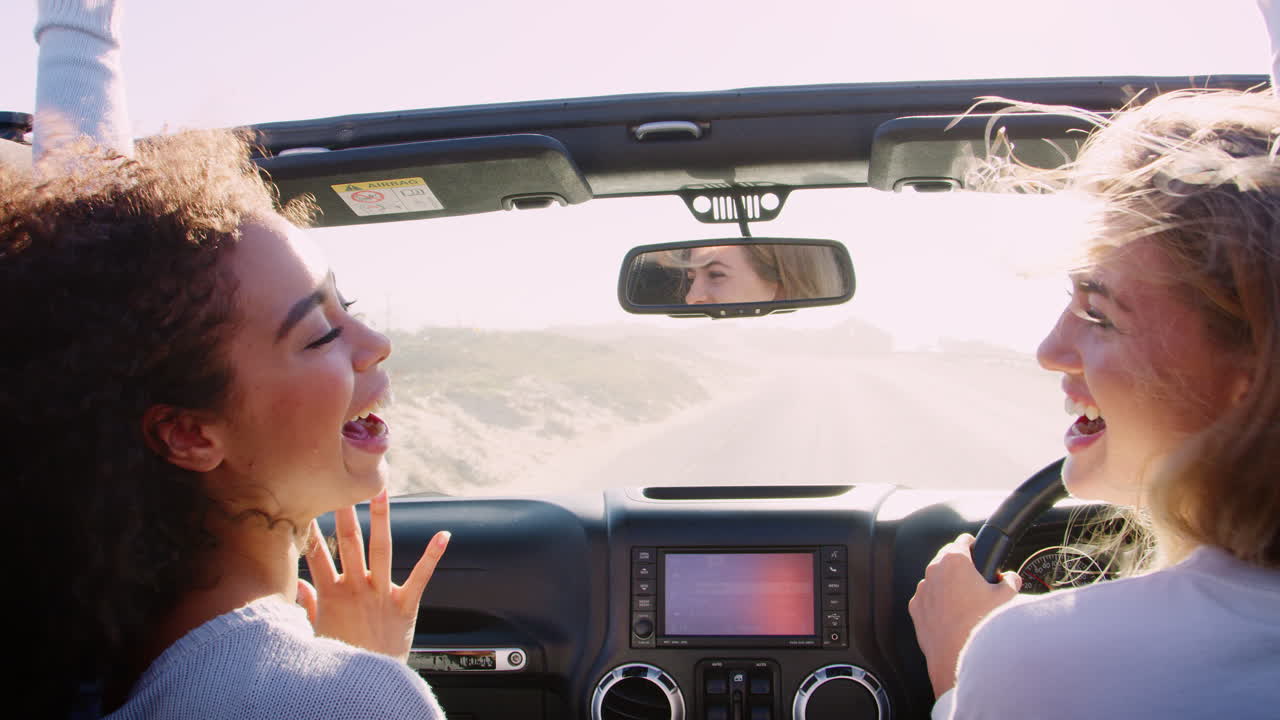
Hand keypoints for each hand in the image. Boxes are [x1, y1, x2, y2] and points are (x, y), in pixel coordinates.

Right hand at [298, 490, 449, 662]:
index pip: (315, 555)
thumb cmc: (342, 660)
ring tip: (379, 493)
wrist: (368, 687)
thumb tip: (298, 586)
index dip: (311, 529)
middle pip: (348, 544)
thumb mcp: (315, 635)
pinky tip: (444, 535)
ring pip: (381, 550)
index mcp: (330, 596)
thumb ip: (306, 607)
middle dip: (344, 513)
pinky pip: (421, 576)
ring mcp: (381, 595)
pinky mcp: (405, 605)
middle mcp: (356, 590)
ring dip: (381, 520)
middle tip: (343, 484)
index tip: (307, 504)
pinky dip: (433, 555)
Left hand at [907, 533, 1020, 698]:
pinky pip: (928, 599)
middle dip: (961, 566)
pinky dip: (937, 602)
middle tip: (976, 578)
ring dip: (947, 585)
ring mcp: (922, 590)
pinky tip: (952, 615)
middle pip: (947, 558)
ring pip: (936, 579)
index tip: (976, 546)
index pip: (963, 540)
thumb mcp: (1006, 598)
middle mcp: (933, 571)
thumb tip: (1011, 578)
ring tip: (966, 601)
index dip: (972, 543)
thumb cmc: (983, 624)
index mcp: (955, 561)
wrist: (960, 656)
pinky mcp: (916, 609)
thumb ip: (1010, 581)